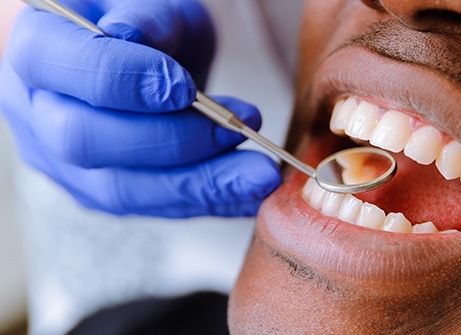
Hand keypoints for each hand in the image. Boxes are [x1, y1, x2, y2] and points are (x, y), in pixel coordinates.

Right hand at [0, 0, 280, 217]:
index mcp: (36, 49)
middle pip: (86, 141)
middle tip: (237, 130)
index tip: (185, 87)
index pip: (57, 68)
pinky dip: (205, 201)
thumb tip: (131, 37)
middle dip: (171, 140)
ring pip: (122, 190)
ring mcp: (64, 161)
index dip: (122, 80)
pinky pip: (152, 207)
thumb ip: (144, 17)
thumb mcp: (151, 3)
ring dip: (199, 185)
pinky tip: (247, 193)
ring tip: (259, 175)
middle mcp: (36, 113)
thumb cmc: (145, 24)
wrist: (142, 62)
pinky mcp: (102, 191)